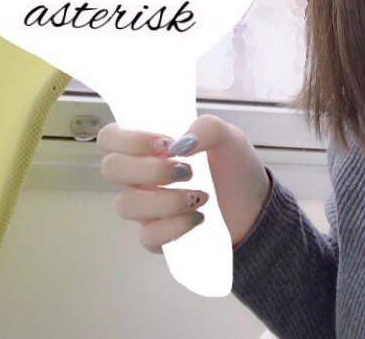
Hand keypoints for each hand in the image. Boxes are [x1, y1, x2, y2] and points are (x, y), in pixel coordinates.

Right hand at [97, 114, 271, 252]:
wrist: (254, 205)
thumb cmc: (233, 166)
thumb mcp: (228, 136)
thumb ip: (206, 128)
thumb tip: (180, 144)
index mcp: (150, 147)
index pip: (110, 138)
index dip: (129, 139)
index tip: (165, 143)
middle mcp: (141, 175)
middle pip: (110, 169)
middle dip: (148, 169)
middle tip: (185, 170)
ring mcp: (146, 207)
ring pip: (125, 205)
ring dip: (165, 200)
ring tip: (199, 196)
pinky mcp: (157, 236)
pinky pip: (147, 236)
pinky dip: (175, 226)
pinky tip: (198, 217)